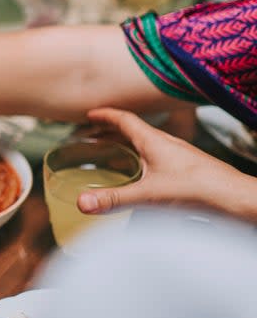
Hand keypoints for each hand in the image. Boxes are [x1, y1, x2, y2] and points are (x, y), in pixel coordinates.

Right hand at [77, 108, 255, 220]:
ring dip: (127, 145)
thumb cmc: (198, 189)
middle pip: (134, 130)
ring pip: (147, 143)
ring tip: (112, 155)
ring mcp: (178, 155)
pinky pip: (158, 157)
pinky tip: (141, 177)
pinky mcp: (187, 169)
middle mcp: (166, 144)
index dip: (105, 115)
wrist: (236, 198)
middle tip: (93, 135)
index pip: (124, 120)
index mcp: (154, 141)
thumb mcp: (149, 195)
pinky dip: (142, 159)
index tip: (90, 114)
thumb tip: (82, 203)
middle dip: (111, 131)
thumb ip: (114, 198)